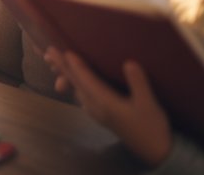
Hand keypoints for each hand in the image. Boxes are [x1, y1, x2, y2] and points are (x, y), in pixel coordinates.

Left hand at [45, 48, 171, 165]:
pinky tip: (74, 82)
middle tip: (49, 52)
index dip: (75, 65)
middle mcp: (96, 107)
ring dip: (67, 75)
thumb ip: (138, 83)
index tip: (64, 52)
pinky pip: (82, 96)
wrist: (154, 151)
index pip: (86, 80)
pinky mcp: (100, 115)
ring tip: (56, 63)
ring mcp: (96, 112)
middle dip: (62, 67)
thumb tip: (129, 62)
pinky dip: (75, 85)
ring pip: (77, 90)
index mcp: (105, 103)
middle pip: (76, 84)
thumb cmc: (152, 126)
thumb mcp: (149, 104)